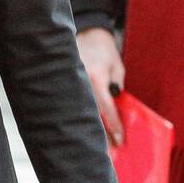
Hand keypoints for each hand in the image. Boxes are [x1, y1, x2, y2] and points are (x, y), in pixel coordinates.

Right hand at [77, 27, 124, 145]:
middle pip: (91, 114)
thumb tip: (114, 106)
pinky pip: (73, 102)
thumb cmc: (104, 50)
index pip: (106, 108)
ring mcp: (70, 81)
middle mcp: (80, 81)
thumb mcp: (117, 67)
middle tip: (109, 150)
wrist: (86, 32)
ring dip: (89, 127)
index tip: (120, 140)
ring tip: (95, 143)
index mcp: (95, 77)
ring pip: (79, 111)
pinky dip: (79, 115)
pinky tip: (81, 126)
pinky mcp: (64, 81)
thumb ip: (117, 86)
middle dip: (100, 133)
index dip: (114, 126)